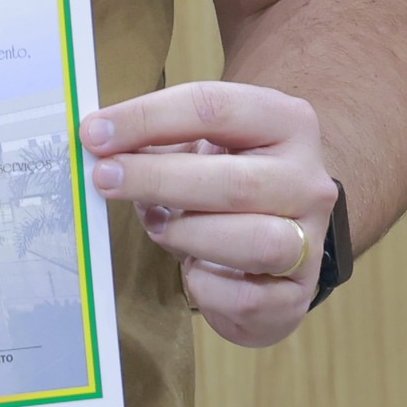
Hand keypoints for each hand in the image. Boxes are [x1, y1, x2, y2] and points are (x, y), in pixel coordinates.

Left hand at [82, 81, 336, 350]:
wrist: (279, 242)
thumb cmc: (226, 183)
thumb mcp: (201, 149)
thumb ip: (157, 142)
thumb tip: (99, 143)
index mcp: (286, 122)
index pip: (214, 108)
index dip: (147, 118)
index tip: (94, 133)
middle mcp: (309, 179)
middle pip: (235, 181)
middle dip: (158, 180)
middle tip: (104, 179)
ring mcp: (311, 240)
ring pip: (254, 241)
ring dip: (189, 234)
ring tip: (157, 226)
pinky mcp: (299, 295)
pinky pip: (246, 297)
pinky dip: (206, 287)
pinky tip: (192, 271)